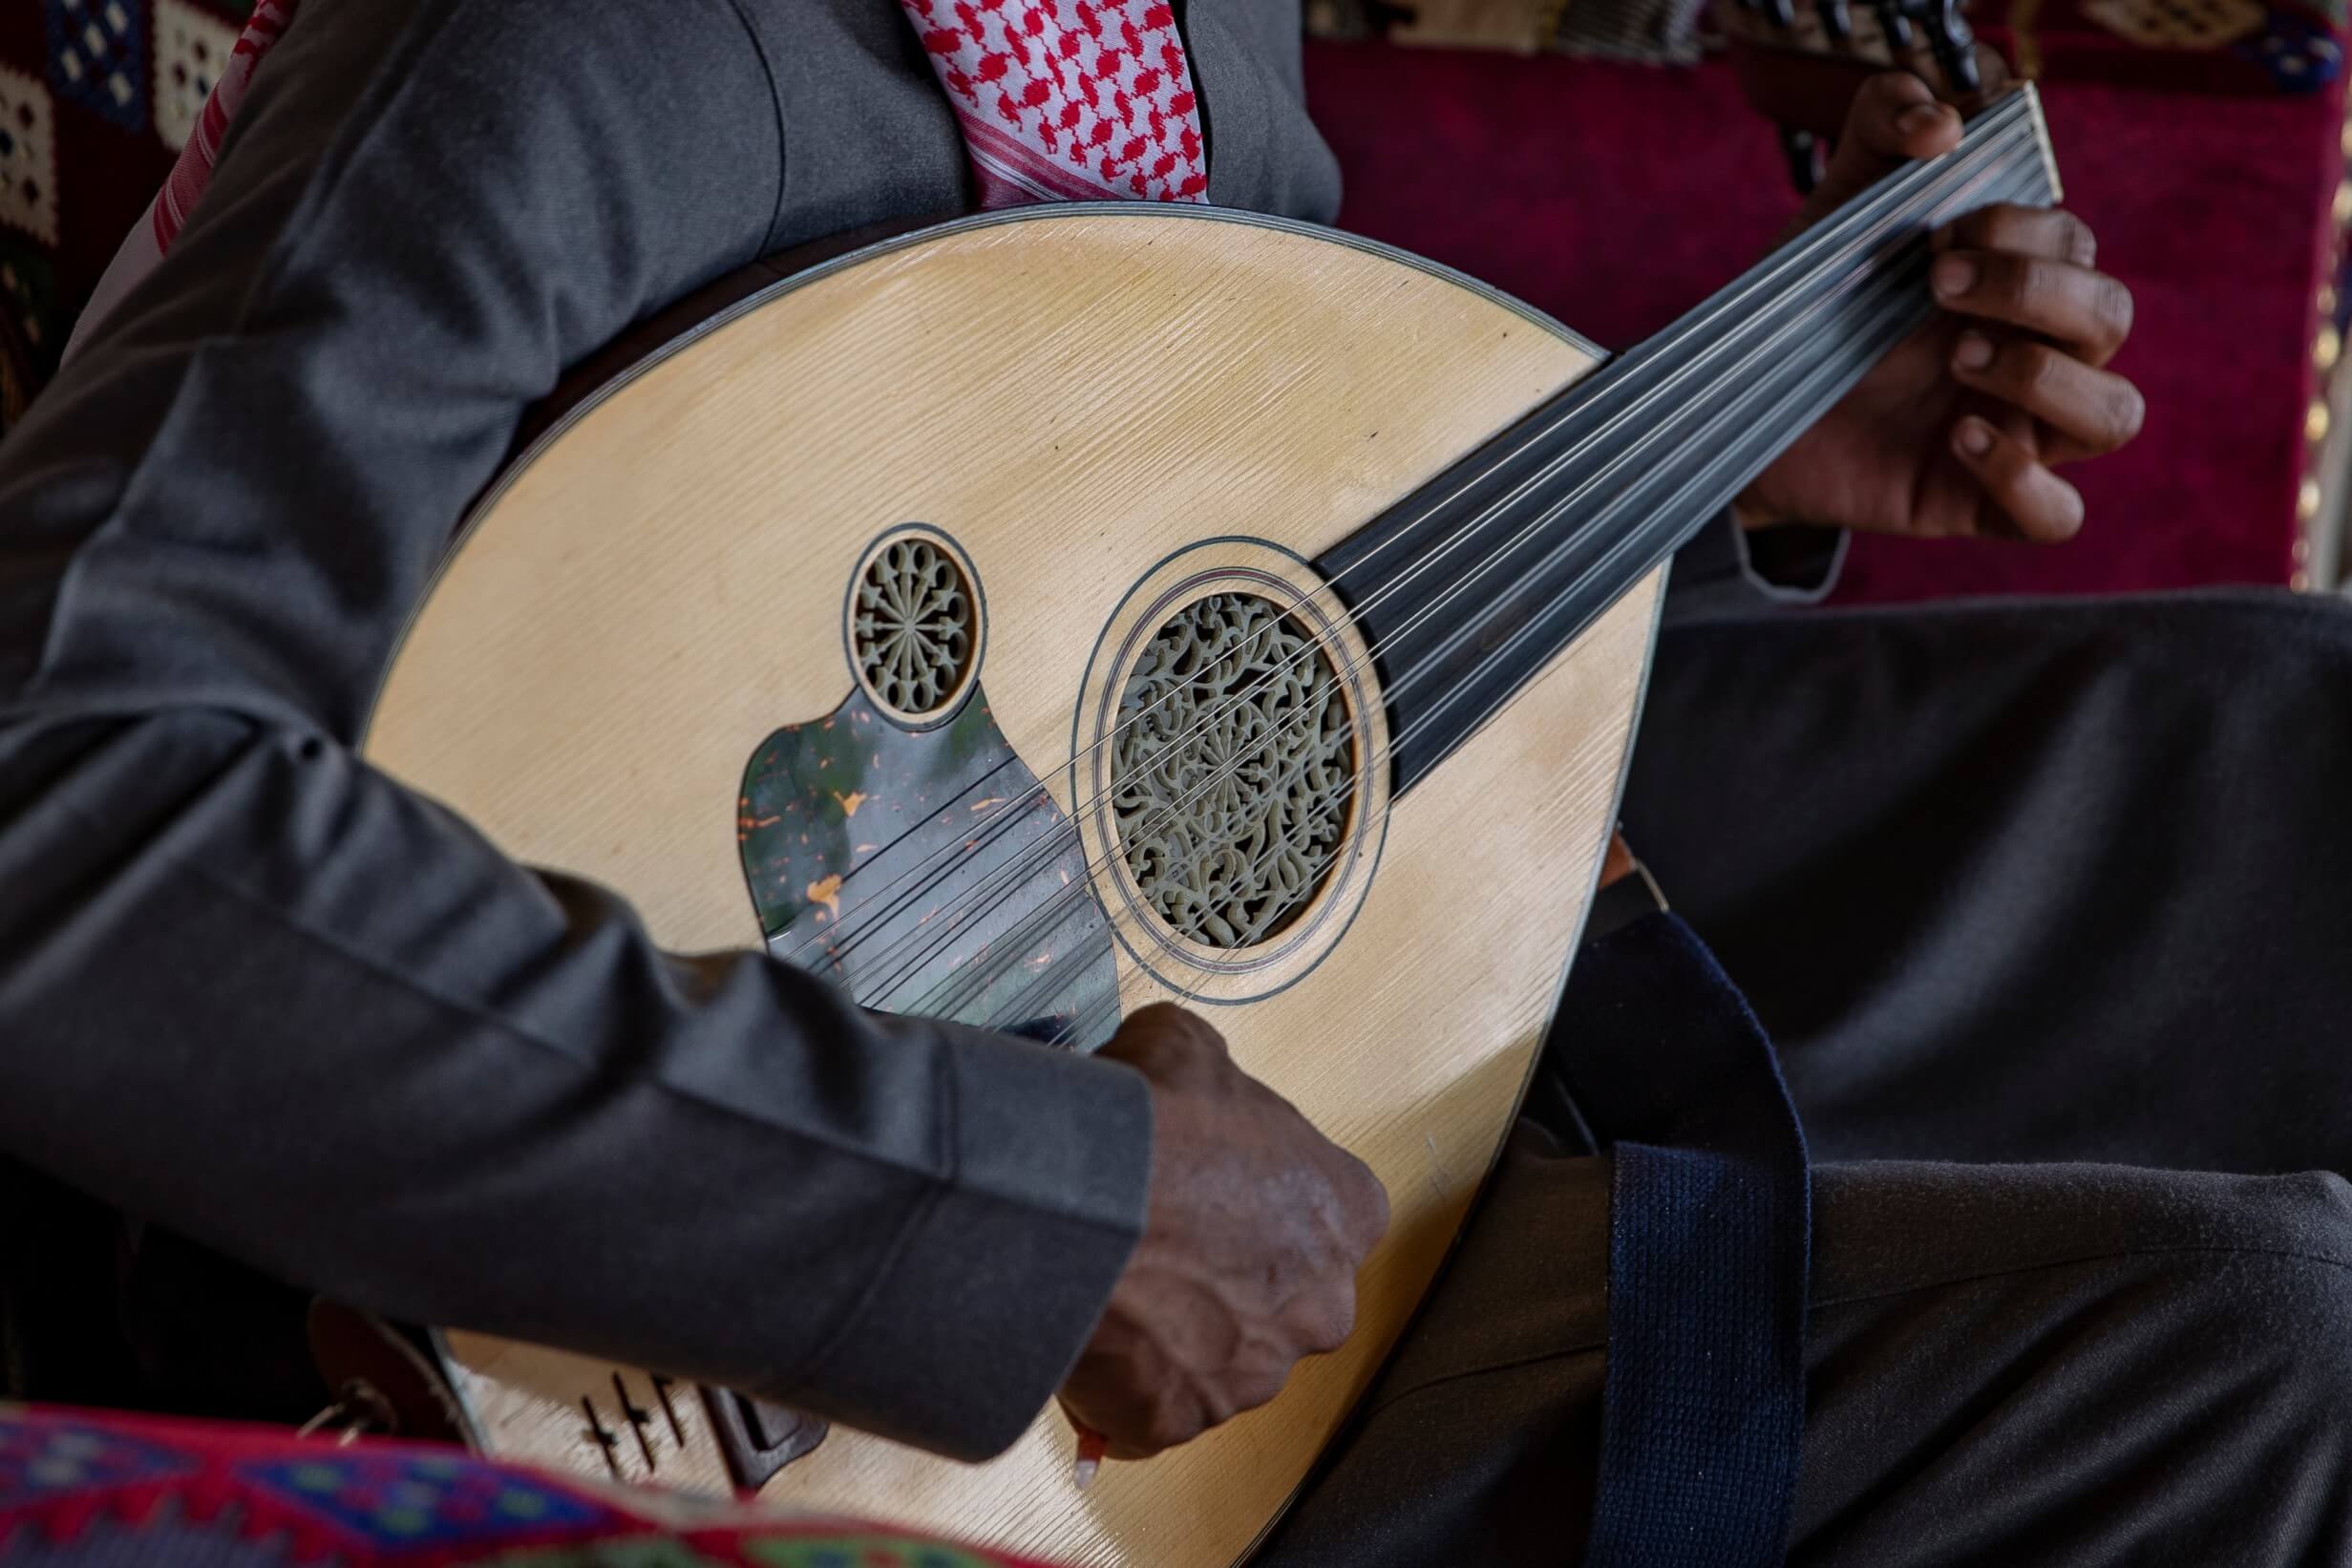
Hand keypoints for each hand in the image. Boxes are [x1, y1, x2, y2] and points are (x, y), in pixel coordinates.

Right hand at [1060, 1003, 1388, 1459]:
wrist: (1078, 1210)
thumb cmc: (1149, 1127)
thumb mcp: (1187, 1047)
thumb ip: (1212, 1073)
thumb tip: (1188, 1077)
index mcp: (1345, 1212)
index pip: (1332, 1214)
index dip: (1268, 1201)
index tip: (1219, 1190)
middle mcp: (1321, 1304)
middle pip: (1283, 1297)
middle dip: (1230, 1279)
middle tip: (1162, 1242)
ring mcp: (1255, 1374)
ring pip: (1220, 1357)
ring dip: (1177, 1332)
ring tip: (1112, 1283)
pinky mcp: (1182, 1420)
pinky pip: (1157, 1407)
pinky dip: (1125, 1383)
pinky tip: (1088, 1334)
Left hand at [1736, 72, 2143, 543]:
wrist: (1740, 407)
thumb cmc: (1811, 306)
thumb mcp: (1838, 203)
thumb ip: (1883, 124)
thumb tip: (1941, 122)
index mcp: (2019, 285)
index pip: (2078, 247)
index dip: (2023, 235)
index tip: (1937, 237)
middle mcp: (2036, 356)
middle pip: (2112, 317)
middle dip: (2034, 293)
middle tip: (1936, 289)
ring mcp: (2016, 433)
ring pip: (2115, 416)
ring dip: (2049, 379)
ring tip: (1957, 361)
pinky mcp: (1978, 503)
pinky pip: (2056, 515)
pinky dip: (2025, 480)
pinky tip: (1961, 440)